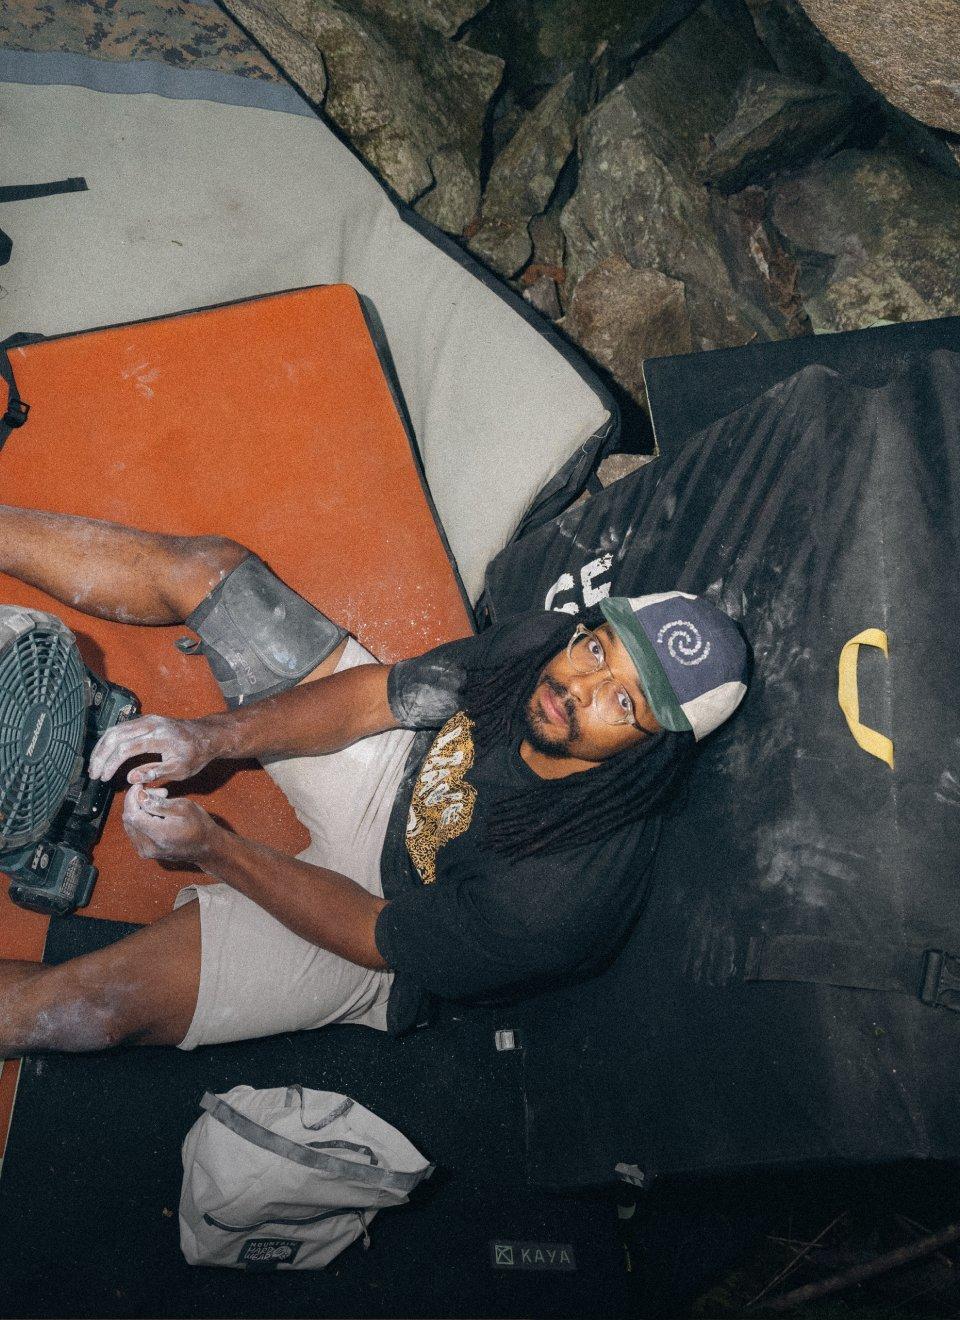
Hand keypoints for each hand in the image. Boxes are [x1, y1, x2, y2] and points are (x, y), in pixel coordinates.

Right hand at [89, 715, 215, 784]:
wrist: (207, 736)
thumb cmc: (195, 754)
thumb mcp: (180, 769)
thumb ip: (155, 772)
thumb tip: (131, 777)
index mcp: (160, 736)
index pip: (127, 749)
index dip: (112, 764)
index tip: (104, 778)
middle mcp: (151, 723)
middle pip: (115, 736)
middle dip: (101, 756)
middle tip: (93, 773)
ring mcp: (147, 719)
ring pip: (115, 730)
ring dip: (102, 748)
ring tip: (95, 766)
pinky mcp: (145, 720)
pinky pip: (121, 728)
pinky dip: (109, 741)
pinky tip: (104, 754)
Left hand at [121, 786, 217, 864]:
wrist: (207, 847)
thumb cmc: (199, 824)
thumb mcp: (183, 807)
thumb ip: (159, 802)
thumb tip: (139, 796)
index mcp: (158, 834)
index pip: (132, 814)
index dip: (132, 797)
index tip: (140, 785)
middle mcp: (148, 846)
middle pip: (129, 819)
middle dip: (137, 802)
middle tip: (157, 793)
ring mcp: (146, 851)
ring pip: (130, 825)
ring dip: (139, 810)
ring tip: (158, 802)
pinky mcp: (146, 852)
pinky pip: (135, 832)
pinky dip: (141, 819)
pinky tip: (155, 814)